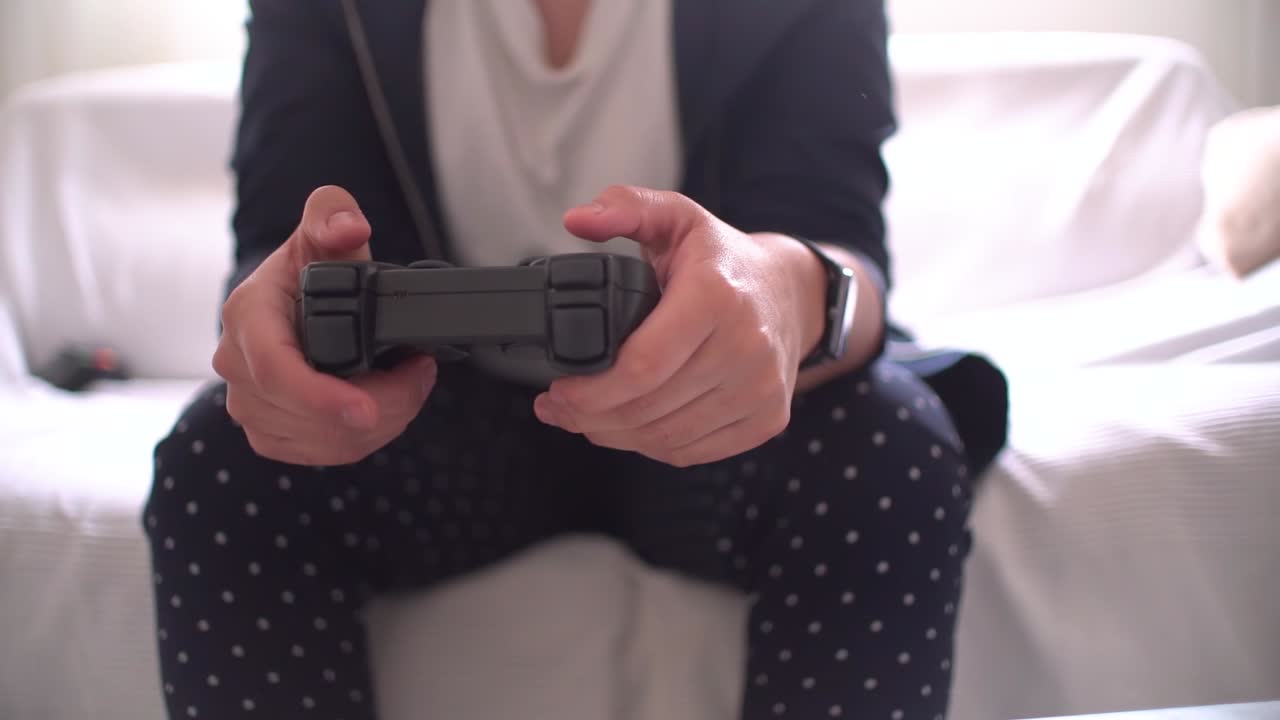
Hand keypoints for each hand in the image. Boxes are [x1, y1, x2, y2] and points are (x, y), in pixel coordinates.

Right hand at [212, 186, 436, 465]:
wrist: (289, 300)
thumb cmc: (308, 265)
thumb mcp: (322, 226)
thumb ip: (333, 213)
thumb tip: (349, 228)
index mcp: (248, 315)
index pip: (277, 370)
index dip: (322, 398)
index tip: (366, 411)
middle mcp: (238, 365)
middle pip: (310, 414)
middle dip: (380, 403)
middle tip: (419, 373)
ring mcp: (249, 404)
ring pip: (322, 441)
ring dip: (380, 421)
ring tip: (410, 384)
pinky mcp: (268, 431)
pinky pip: (319, 454)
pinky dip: (362, 439)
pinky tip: (386, 408)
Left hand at [532, 186, 826, 466]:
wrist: (790, 294)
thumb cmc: (724, 262)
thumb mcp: (677, 217)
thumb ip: (625, 206)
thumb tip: (577, 220)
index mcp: (716, 296)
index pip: (642, 366)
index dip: (590, 391)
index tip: (557, 390)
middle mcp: (747, 346)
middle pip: (649, 408)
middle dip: (590, 417)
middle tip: (559, 409)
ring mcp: (761, 388)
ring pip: (667, 437)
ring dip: (616, 436)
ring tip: (586, 420)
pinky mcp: (768, 419)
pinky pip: (694, 451)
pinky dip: (654, 446)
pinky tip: (631, 428)